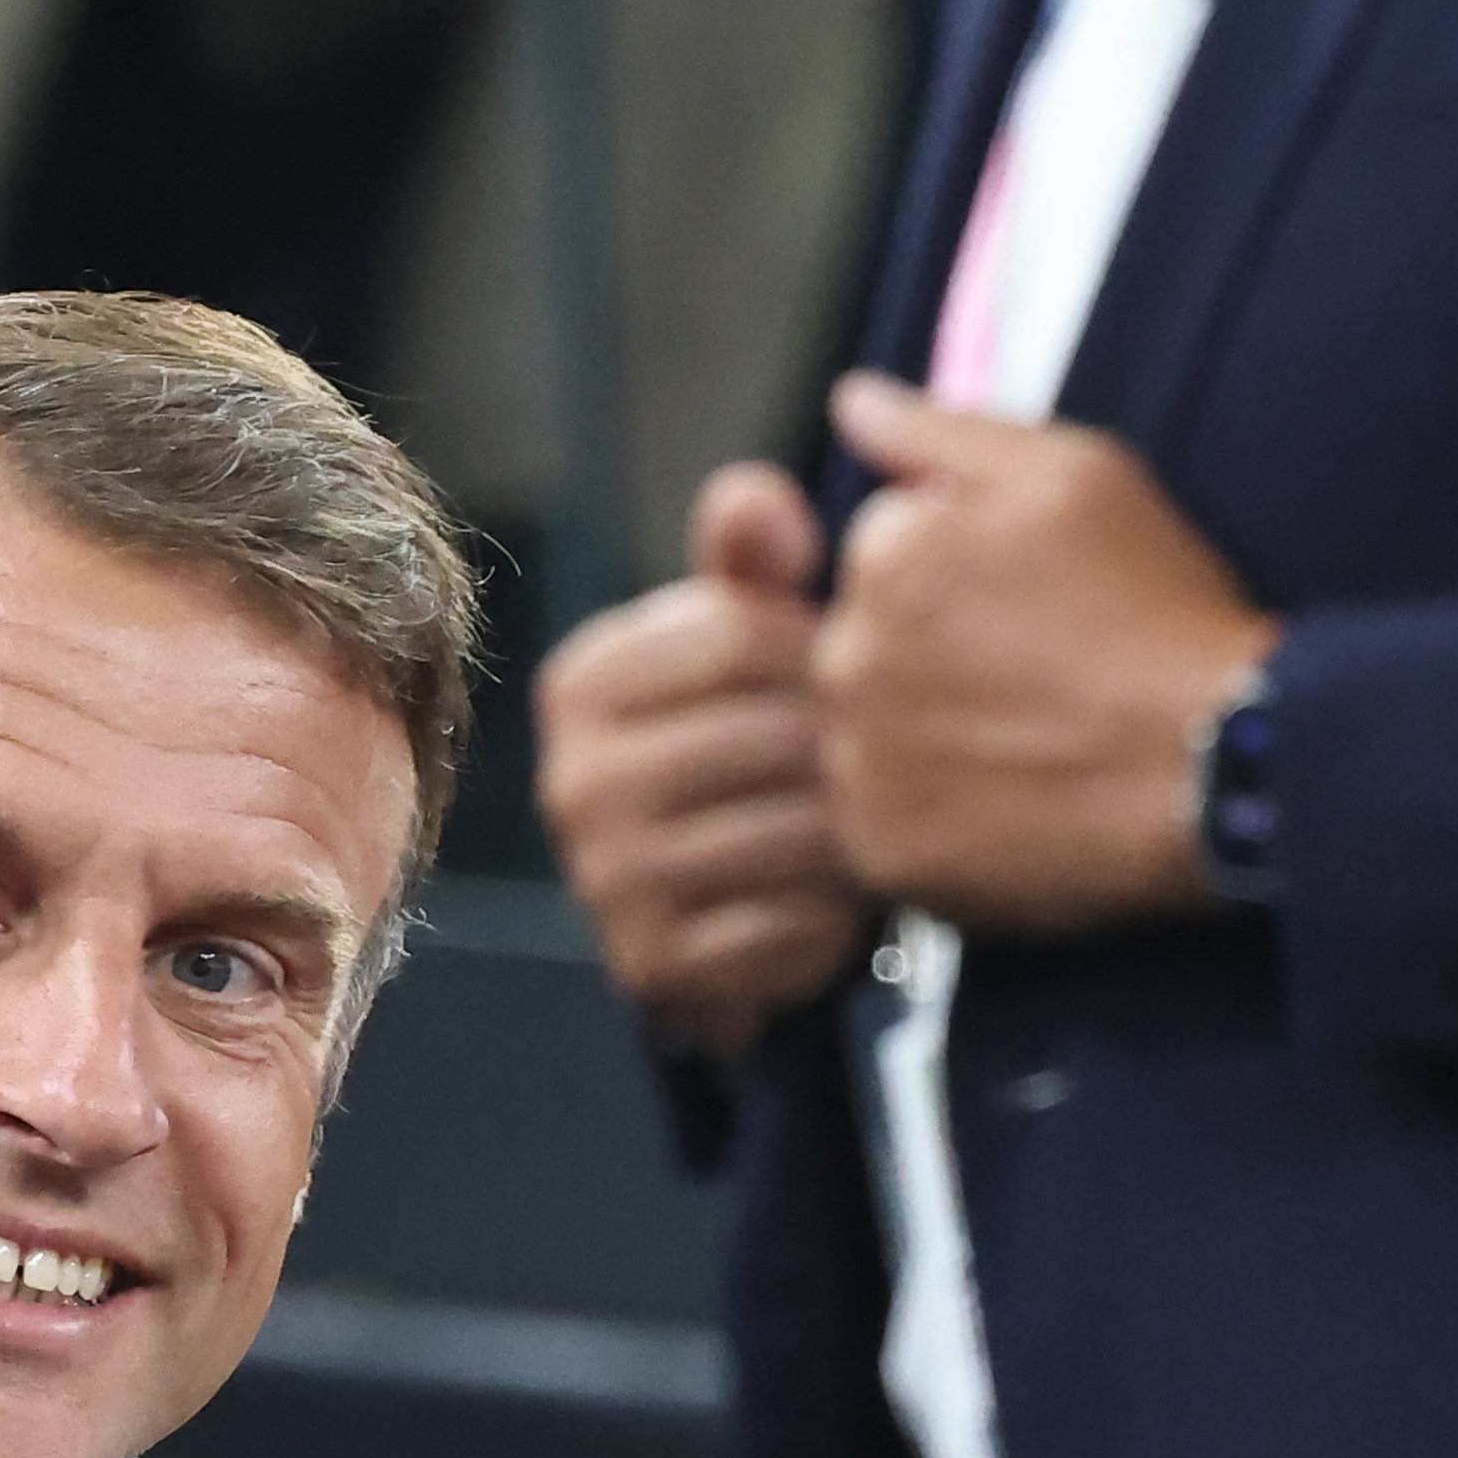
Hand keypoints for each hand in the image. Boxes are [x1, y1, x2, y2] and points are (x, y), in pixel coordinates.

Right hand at [535, 458, 862, 1056]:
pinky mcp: (650, 965)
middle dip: (848, 751)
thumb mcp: (748, 645)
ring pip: (788, 834)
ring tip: (872, 834)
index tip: (848, 681)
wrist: (721, 922)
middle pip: (770, 735)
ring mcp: (603, 878)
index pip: (737, 632)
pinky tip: (836, 908)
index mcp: (582, 681)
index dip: (822, 651)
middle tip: (885, 770)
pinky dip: (834, 921)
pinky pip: (787, 928)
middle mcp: (571, 778)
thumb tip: (754, 492)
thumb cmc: (750, 753)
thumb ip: (752, 565)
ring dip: (855, 839)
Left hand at [808, 376, 1278, 931]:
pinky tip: (1011, 803)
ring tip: (1028, 745)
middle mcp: (851, 656)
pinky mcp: (882, 850)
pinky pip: (882, 826)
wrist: (1221, 762)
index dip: (962, 580)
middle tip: (1036, 683)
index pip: (883, 554)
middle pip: (864, 647)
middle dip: (932, 659)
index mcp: (886, 555)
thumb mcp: (1075, 475)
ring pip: (868, 738)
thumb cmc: (1161, 613)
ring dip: (925, 739)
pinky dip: (934, 820)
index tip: (1032, 610)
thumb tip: (854, 399)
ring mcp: (861, 759)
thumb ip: (943, 430)